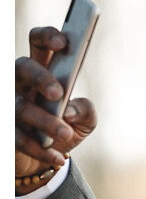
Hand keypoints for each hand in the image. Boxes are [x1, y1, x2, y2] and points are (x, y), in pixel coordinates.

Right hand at [15, 26, 96, 188]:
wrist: (48, 161)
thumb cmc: (67, 129)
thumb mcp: (85, 121)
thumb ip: (85, 110)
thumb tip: (70, 110)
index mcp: (44, 73)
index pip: (38, 45)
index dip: (47, 37)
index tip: (63, 43)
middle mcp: (22, 84)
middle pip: (23, 67)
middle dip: (40, 77)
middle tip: (57, 93)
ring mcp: (11, 106)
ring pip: (20, 106)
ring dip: (45, 121)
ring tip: (65, 134)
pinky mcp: (7, 130)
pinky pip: (17, 137)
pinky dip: (39, 149)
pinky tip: (57, 157)